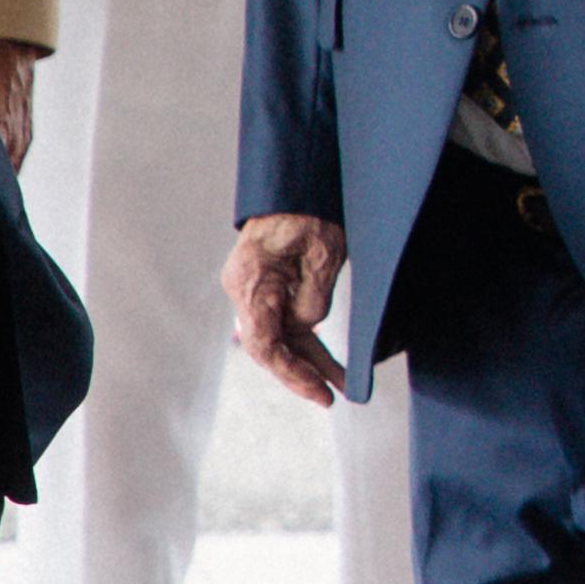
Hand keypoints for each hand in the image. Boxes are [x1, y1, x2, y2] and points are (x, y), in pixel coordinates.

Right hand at [225, 213, 347, 408]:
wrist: (296, 185)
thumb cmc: (309, 213)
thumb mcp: (323, 255)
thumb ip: (313, 297)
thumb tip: (307, 326)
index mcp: (252, 282)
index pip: (264, 344)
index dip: (291, 373)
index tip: (318, 391)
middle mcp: (244, 290)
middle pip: (270, 347)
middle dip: (300, 374)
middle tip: (330, 397)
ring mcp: (253, 292)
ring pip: (280, 339)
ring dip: (308, 361)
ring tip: (340, 384)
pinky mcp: (265, 290)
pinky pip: (284, 324)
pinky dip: (305, 343)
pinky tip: (327, 364)